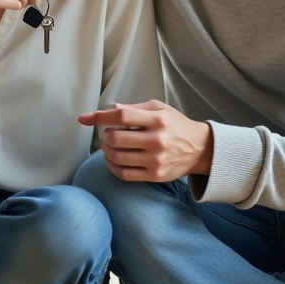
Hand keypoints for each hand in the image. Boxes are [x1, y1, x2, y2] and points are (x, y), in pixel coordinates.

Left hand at [78, 101, 212, 181]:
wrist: (199, 149)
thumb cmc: (176, 125)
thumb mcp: (159, 109)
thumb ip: (134, 108)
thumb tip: (110, 108)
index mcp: (157, 119)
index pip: (121, 116)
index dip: (99, 117)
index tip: (84, 119)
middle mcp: (156, 140)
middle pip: (115, 138)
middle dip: (104, 136)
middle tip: (106, 134)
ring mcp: (155, 160)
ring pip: (117, 157)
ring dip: (106, 151)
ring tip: (109, 146)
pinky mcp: (154, 175)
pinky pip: (124, 174)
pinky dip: (112, 167)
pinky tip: (112, 160)